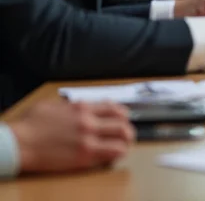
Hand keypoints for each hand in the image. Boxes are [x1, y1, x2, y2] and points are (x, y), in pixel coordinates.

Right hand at [9, 101, 133, 173]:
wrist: (19, 143)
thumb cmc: (31, 125)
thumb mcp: (54, 105)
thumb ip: (73, 106)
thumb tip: (83, 108)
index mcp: (83, 107)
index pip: (114, 108)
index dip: (122, 114)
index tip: (122, 119)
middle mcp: (90, 120)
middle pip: (124, 122)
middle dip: (128, 129)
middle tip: (126, 135)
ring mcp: (89, 138)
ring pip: (123, 137)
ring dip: (126, 142)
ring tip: (123, 146)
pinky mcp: (85, 155)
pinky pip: (112, 154)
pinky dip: (117, 154)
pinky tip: (114, 156)